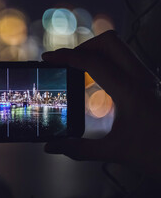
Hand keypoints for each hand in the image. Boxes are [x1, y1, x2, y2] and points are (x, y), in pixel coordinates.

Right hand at [42, 30, 160, 175]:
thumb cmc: (158, 155)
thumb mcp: (116, 152)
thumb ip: (79, 150)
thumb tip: (51, 147)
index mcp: (131, 92)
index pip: (93, 61)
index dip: (66, 56)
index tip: (47, 58)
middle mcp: (142, 78)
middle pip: (108, 41)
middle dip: (83, 47)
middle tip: (66, 63)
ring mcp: (148, 78)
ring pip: (119, 47)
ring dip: (95, 51)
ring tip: (76, 68)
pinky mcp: (149, 83)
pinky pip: (124, 59)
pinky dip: (105, 60)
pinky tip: (95, 78)